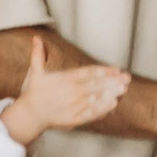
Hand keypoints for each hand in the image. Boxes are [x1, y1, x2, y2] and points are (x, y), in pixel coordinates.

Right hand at [4, 35, 129, 144]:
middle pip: (95, 85)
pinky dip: (102, 109)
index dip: (104, 71)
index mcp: (65, 79)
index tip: (117, 69)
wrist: (29, 115)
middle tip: (127, 78)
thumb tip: (36, 38)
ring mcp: (73, 106)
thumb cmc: (34, 92)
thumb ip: (38, 55)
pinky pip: (91, 114)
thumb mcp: (35, 72)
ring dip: (111, 94)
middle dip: (112, 81)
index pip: (88, 73)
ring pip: (95, 99)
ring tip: (124, 89)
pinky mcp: (74, 119)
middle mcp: (71, 92)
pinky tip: (113, 105)